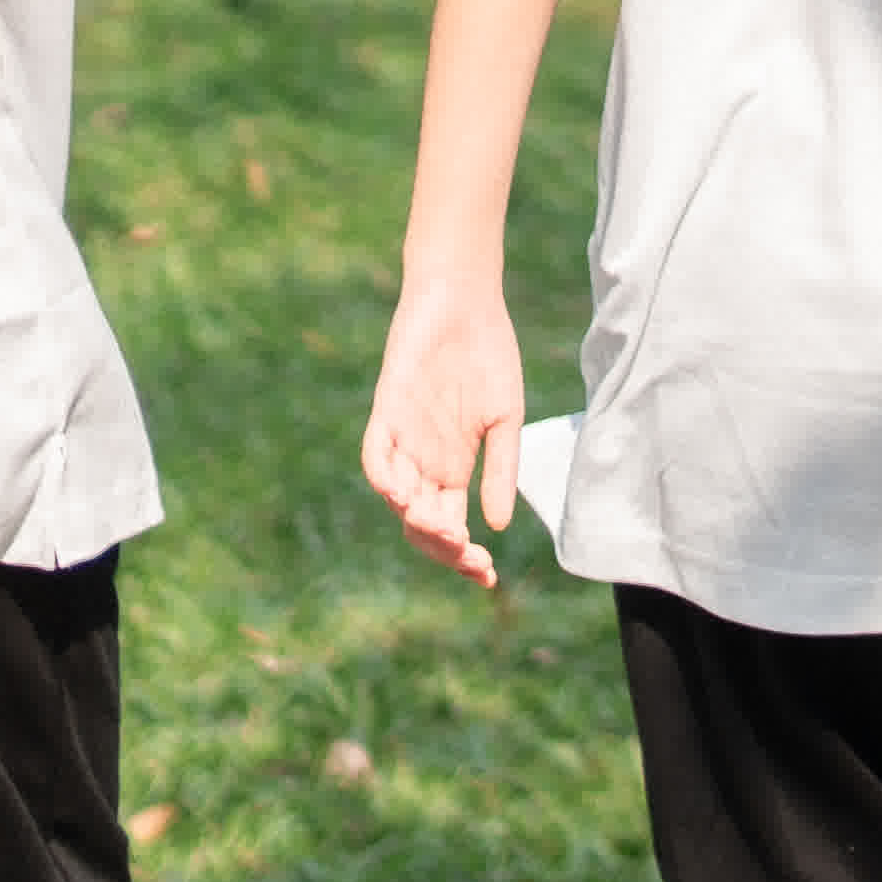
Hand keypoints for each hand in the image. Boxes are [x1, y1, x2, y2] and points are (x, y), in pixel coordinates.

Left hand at [357, 267, 531, 589]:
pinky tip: (407, 496)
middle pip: (422, 524)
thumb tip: (498, 525)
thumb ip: (500, 470)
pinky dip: (387, 479)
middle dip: (444, 549)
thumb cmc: (487, 356)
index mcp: (452, 468)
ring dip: (418, 521)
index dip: (464, 558)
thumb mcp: (504, 419)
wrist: (465, 302)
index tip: (488, 579)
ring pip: (398, 498)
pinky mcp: (386, 412)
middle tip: (470, 557)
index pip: (450, 527)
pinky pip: (376, 455)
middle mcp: (422, 462)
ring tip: (446, 532)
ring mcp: (402, 439)